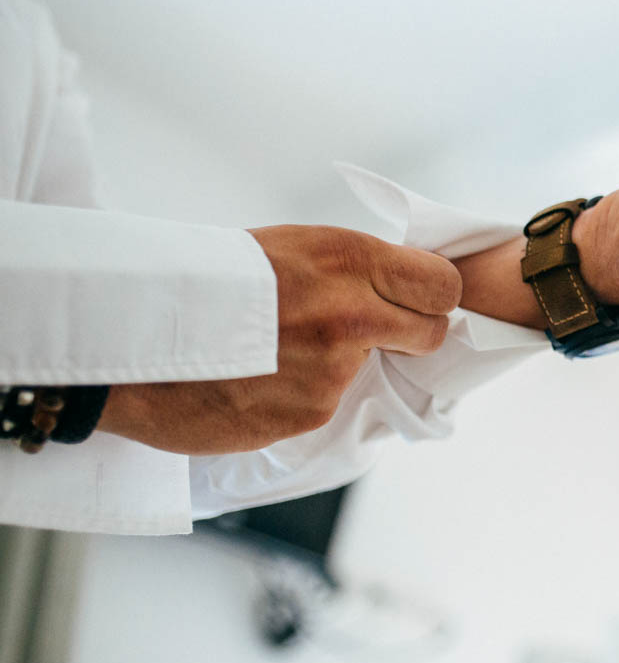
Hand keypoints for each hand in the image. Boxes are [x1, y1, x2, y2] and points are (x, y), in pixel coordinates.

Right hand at [99, 225, 460, 454]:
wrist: (131, 338)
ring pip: (374, 370)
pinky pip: (328, 402)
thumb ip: (350, 271)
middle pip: (432, 331)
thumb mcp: (288, 249)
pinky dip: (302, 394)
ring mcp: (334, 369)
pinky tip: (258, 379)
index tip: (418, 301)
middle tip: (371, 331)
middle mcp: (352, 313)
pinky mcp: (312, 413)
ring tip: (280, 351)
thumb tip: (397, 289)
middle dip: (409, 334)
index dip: (432, 296)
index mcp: (349, 258)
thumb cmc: (206, 282)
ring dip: (341, 365)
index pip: (443, 285)